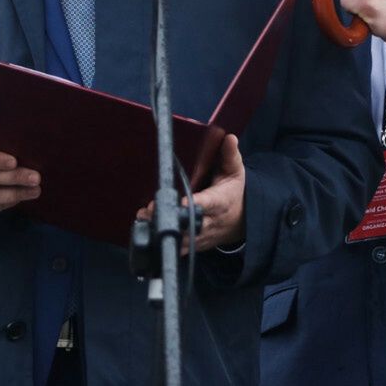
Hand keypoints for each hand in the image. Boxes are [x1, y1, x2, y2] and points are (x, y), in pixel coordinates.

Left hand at [138, 133, 246, 252]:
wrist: (242, 221)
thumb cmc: (234, 192)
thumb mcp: (235, 172)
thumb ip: (230, 155)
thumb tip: (229, 138)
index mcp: (220, 201)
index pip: (207, 203)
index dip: (193, 204)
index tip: (179, 202)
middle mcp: (210, 222)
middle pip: (189, 224)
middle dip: (170, 218)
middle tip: (150, 209)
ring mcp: (201, 237)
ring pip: (180, 239)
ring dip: (161, 231)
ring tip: (143, 218)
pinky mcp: (194, 246)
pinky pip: (177, 248)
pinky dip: (161, 242)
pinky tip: (146, 230)